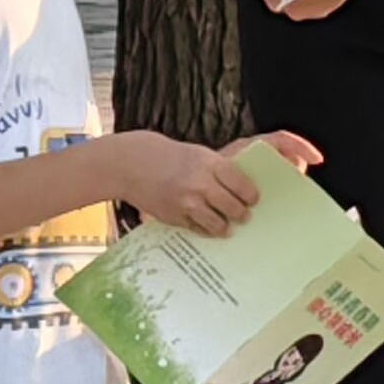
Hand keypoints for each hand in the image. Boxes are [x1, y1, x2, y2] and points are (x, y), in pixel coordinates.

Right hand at [106, 132, 270, 235]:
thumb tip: (240, 189)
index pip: (242, 184)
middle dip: (242, 214)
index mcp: (209, 163)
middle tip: (244, 215)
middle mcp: (200, 184)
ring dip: (226, 226)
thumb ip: (217, 170)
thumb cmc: (166, 156)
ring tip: (228, 225)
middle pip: (234, 207)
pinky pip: (199, 229)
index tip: (254, 199)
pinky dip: (206, 229)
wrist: (130, 164)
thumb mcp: (196, 154)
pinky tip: (208, 226)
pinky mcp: (175, 217)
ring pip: (218, 224)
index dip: (251, 195)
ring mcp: (187, 203)